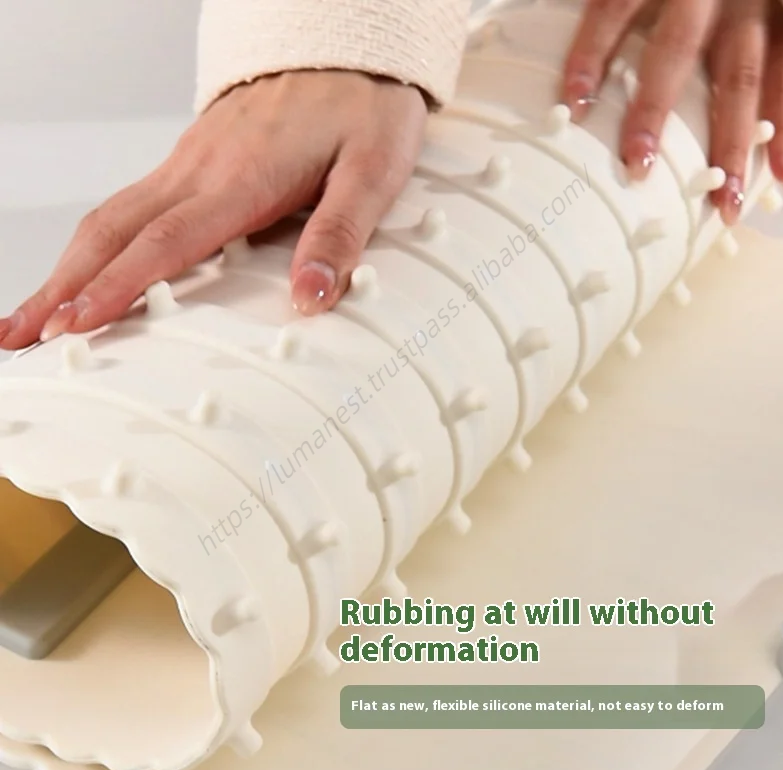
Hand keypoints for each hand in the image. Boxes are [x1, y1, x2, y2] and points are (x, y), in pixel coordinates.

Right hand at [0, 70, 426, 349]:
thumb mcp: (372, 170)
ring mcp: (189, 162)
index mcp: (242, 178)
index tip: (76, 324)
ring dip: (68, 266)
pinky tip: (88, 266)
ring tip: (36, 313)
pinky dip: (97, 243)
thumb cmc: (362, 105)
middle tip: (22, 334)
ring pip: (110, 215)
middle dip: (63, 285)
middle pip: (113, 230)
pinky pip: (129, 203)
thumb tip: (312, 295)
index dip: (117, 286)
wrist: (343, 46)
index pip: (165, 240)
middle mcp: (200, 169)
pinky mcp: (191, 160)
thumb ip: (340, 232)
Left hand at [561, 0, 782, 224]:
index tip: (573, 106)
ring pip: (742, 78)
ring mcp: (756, 5)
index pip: (613, 8)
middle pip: (676, 50)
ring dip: (732, 145)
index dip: (590, 55)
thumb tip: (556, 58)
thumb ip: (614, 1)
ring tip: (723, 207)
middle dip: (655, 111)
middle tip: (637, 167)